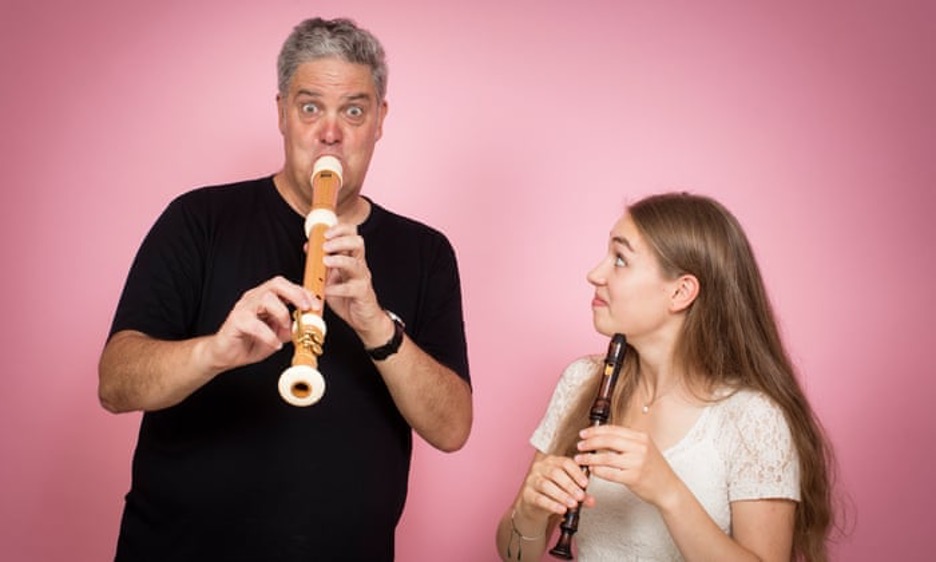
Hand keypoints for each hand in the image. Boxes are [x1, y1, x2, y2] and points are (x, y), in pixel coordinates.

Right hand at [207, 275, 315, 369]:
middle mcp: (255, 298)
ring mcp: (244, 307)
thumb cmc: (250, 341)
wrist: (225, 354)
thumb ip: (290, 327)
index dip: (303, 292)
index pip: (287, 286)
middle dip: (296, 294)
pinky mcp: (236, 320)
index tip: (316, 305)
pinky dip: (268, 334)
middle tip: (307, 308)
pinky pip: (254, 323)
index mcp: (266, 297)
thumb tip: (308, 325)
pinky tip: (275, 344)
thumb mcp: (277, 333)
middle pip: (277, 283)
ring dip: (282, 314)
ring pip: (266, 298)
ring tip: (286, 330)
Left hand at [320, 223, 389, 345]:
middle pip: (357, 243)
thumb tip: (308, 247)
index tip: (324, 233)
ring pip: (356, 263)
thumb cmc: (347, 298)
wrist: (363, 319)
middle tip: (325, 245)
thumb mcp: (331, 277)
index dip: (340, 229)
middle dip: (340, 240)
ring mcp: (362, 279)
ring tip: (325, 261)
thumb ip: (321, 263)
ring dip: (339, 260)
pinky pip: (351, 288)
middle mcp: (359, 265)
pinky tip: (326, 290)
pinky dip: (336, 288)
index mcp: (352, 258)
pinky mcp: (362, 293)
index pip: (351, 234)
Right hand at [516, 453, 592, 519]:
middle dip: (570, 485)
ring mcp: (532, 480)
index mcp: (552, 462)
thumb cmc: (553, 493)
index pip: (565, 462)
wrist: (535, 505)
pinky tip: (561, 509)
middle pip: (555, 473)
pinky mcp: (527, 494)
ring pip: (546, 485)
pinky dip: (552, 504)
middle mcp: (540, 468)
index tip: (585, 483)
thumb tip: (591, 500)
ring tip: (572, 504)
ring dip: (561, 495)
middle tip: (580, 496)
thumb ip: (580, 494)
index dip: (576, 473)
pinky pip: (539, 498)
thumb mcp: (568, 491)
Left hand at [574, 425, 677, 506]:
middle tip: (579, 445)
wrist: (668, 488)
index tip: (583, 434)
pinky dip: (598, 471)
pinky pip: (610, 473)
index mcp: (641, 437)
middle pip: (608, 440)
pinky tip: (592, 470)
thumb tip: (602, 436)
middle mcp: (640, 447)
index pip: (613, 429)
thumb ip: (627, 441)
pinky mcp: (634, 477)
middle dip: (590, 442)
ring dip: (590, 458)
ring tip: (580, 459)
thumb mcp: (644, 449)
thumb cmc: (654, 469)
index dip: (595, 431)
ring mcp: (637, 462)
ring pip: (606, 458)